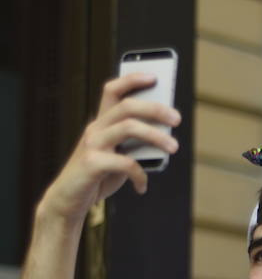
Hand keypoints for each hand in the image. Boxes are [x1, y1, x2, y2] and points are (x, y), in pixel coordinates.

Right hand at [41, 73, 180, 222]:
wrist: (68, 201)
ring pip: (129, 127)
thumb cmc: (97, 178)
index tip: (155, 77)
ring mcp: (92, 144)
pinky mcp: (92, 163)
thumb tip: (165, 139)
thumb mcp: (117, 158)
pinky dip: (140, 175)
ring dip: (156, 136)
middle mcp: (95, 129)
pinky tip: (142, 187)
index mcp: (100, 123)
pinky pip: (126, 163)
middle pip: (127, 106)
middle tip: (176, 119)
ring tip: (173, 148)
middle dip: (155, 108)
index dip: (132, 79)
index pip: (112, 90)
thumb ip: (134, 146)